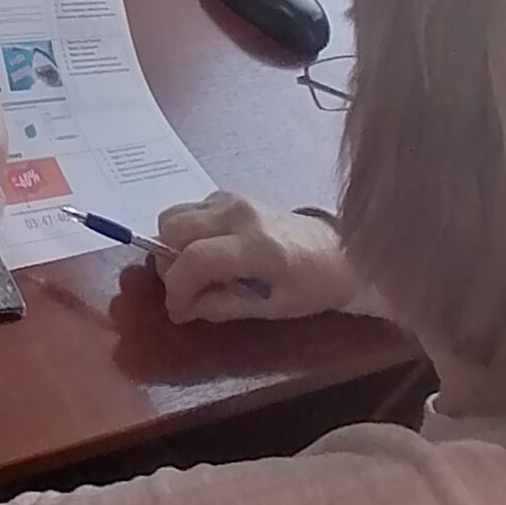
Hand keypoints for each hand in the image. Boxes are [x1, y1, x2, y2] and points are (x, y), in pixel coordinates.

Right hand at [155, 193, 361, 323]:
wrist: (337, 252)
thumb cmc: (310, 287)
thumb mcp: (269, 309)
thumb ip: (220, 306)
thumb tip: (179, 309)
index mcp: (256, 246)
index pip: (194, 259)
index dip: (176, 287)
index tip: (176, 310)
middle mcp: (238, 214)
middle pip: (173, 228)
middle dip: (168, 262)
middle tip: (183, 288)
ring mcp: (231, 198)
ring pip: (174, 214)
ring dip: (173, 244)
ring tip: (193, 269)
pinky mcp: (228, 194)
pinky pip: (189, 209)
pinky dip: (187, 232)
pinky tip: (208, 250)